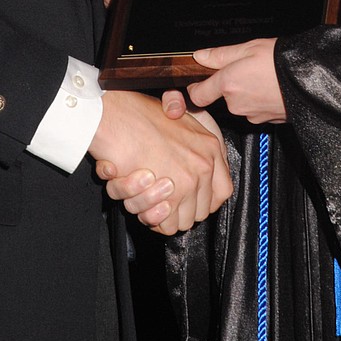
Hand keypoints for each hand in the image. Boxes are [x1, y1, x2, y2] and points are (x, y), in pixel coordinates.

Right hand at [90, 90, 231, 234]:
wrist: (117, 117)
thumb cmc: (140, 115)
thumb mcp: (178, 118)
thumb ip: (192, 144)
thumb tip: (198, 171)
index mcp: (210, 147)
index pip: (223, 191)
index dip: (204, 201)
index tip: (189, 200)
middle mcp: (204, 164)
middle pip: (202, 211)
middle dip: (180, 210)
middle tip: (160, 200)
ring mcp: (189, 181)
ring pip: (184, 220)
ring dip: (163, 215)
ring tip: (146, 197)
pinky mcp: (170, 195)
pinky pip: (167, 225)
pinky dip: (152, 219)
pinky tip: (141, 200)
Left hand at [186, 38, 286, 124]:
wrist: (310, 78)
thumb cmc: (281, 61)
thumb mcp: (248, 48)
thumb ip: (220, 54)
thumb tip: (200, 56)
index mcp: (228, 84)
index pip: (198, 95)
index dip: (197, 88)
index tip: (200, 82)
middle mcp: (237, 104)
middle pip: (223, 97)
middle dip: (231, 85)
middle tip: (247, 68)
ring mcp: (252, 115)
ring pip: (241, 104)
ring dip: (247, 92)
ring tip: (263, 77)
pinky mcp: (266, 121)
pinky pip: (256, 110)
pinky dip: (260, 100)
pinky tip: (271, 88)